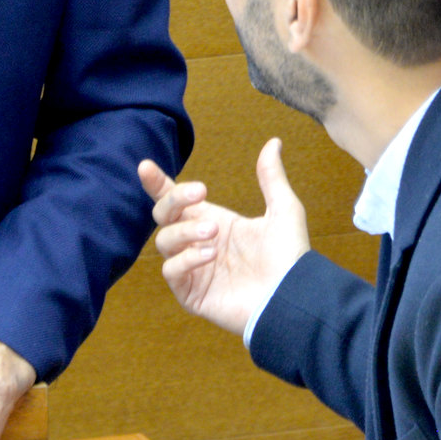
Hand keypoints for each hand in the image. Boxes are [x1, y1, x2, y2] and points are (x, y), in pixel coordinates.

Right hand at [138, 139, 310, 336]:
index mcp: (213, 221)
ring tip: (214, 232)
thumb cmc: (290, 258)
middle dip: (173, 200)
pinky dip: (186, 259)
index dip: (158, 184)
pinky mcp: (192, 293)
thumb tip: (273, 142)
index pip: (175, 200)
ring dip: (184, 232)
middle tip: (200, 192)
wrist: (294, 296)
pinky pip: (172, 271)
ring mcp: (193, 270)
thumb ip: (272, 177)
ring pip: (164, 241)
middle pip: (163, 216)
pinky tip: (210, 255)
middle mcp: (198, 243)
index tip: (147, 167)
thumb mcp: (283, 210)